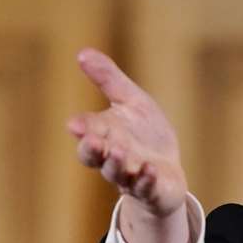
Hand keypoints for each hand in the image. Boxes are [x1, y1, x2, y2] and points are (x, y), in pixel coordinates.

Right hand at [68, 48, 190, 242]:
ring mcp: (131, 176)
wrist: (167, 172)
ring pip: (117, 173)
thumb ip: (108, 79)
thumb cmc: (144, 135)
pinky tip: (150, 170)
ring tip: (118, 151)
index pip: (88, 131)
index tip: (75, 124)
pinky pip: (146, 187)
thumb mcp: (130, 101)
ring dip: (116, 163)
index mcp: (104, 135)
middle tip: (90, 140)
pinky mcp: (151, 190)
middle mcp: (113, 158)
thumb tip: (82, 52)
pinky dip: (146, 180)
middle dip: (91, 149)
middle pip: (95, 157)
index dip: (82, 128)